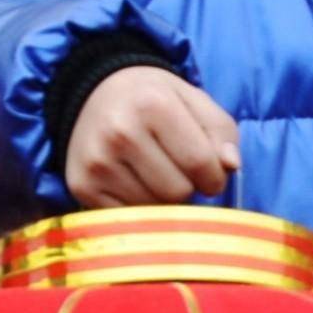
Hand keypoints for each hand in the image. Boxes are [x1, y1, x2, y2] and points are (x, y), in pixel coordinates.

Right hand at [65, 67, 240, 207]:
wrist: (97, 93)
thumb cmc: (156, 100)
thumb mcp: (195, 101)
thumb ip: (221, 132)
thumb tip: (231, 166)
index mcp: (152, 104)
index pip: (200, 163)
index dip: (214, 176)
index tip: (209, 172)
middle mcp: (119, 132)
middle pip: (177, 192)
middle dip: (187, 186)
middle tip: (176, 168)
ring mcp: (97, 162)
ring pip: (154, 209)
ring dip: (163, 200)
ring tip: (154, 172)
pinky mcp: (82, 186)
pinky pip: (128, 219)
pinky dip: (139, 208)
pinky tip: (133, 182)